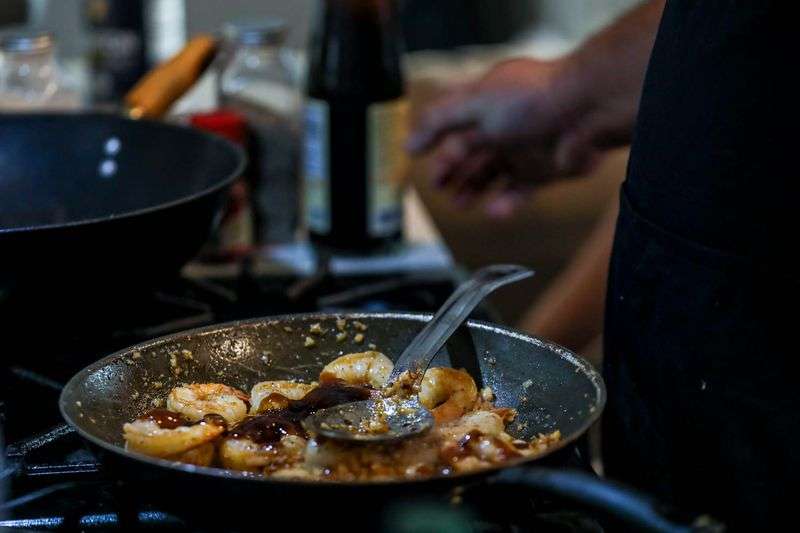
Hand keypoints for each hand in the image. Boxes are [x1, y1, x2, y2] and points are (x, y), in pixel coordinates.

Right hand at [408, 58, 605, 216]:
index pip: (451, 124)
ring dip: (472, 189)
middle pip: (468, 153)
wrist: (587, 111)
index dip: (434, 143)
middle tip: (439, 187)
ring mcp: (523, 149)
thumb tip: (409, 144)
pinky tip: (492, 210)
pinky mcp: (543, 172)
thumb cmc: (533, 99)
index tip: (419, 161)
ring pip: (490, 175)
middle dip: (451, 171)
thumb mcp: (473, 103)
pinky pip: (518, 192)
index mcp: (485, 102)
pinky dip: (504, 204)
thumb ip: (438, 123)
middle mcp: (503, 125)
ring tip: (459, 203)